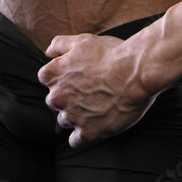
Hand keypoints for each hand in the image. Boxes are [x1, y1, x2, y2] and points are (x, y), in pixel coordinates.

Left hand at [37, 33, 155, 147]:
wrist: (135, 72)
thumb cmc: (110, 54)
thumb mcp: (82, 41)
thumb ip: (60, 45)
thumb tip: (48, 52)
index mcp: (53, 74)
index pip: (46, 79)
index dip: (62, 78)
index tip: (75, 78)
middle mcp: (57, 96)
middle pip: (54, 102)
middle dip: (66, 98)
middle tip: (86, 92)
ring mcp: (72, 116)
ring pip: (65, 120)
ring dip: (75, 116)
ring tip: (93, 108)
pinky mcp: (88, 132)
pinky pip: (75, 141)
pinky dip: (82, 135)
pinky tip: (92, 127)